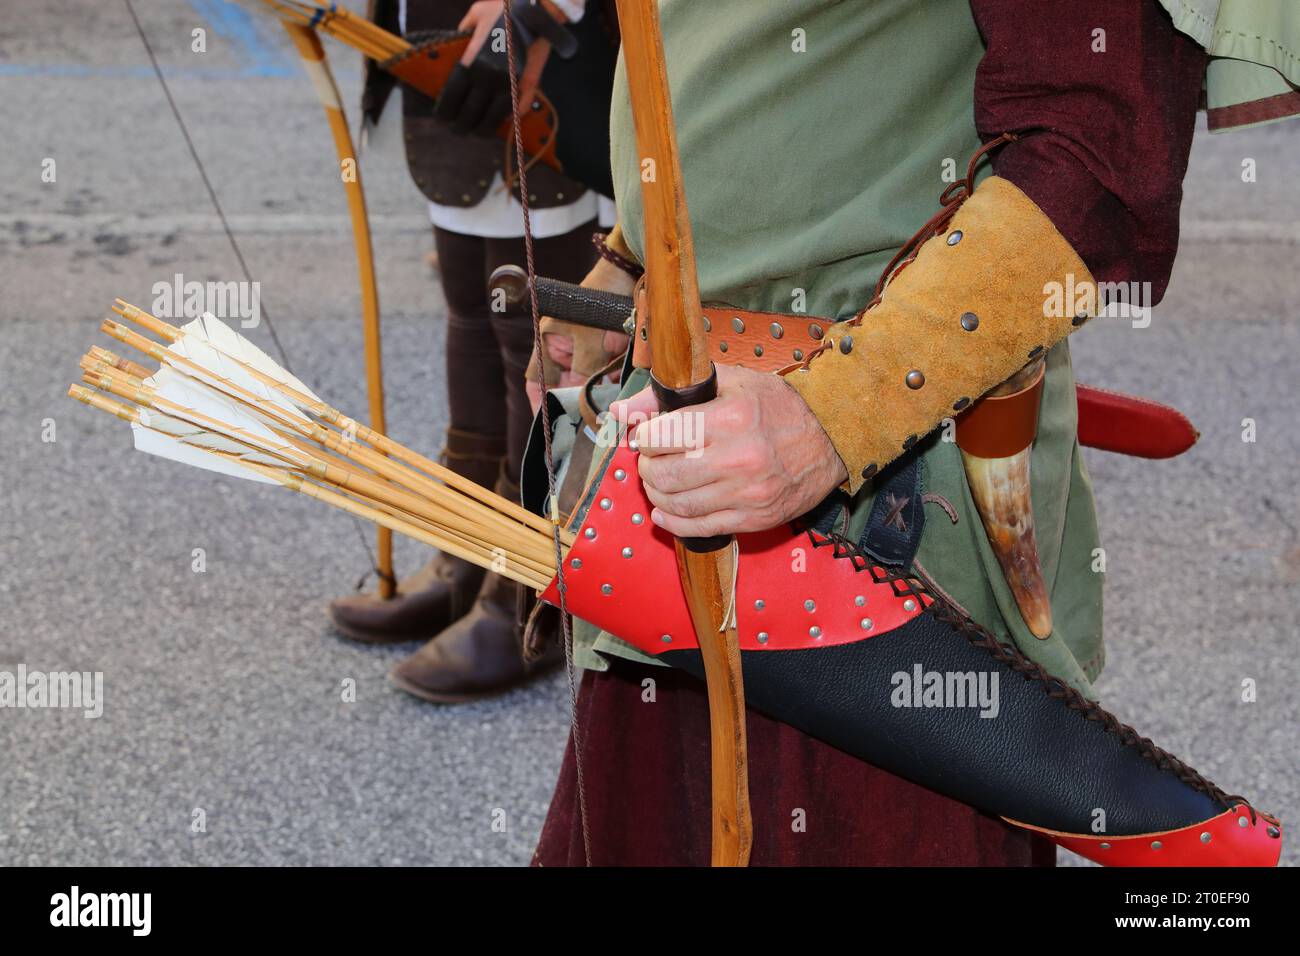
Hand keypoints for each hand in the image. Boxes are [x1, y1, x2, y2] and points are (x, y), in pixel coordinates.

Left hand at [436, 1, 561, 134]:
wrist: (538, 10)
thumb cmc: (504, 8)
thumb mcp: (476, 15)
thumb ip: (463, 32)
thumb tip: (456, 45)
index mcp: (473, 62)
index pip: (453, 97)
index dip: (445, 112)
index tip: (442, 118)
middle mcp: (490, 78)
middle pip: (471, 112)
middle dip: (461, 125)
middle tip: (456, 130)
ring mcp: (511, 84)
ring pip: (494, 117)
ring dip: (484, 128)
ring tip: (477, 132)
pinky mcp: (529, 85)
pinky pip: (518, 109)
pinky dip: (509, 118)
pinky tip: (502, 122)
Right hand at [525, 256, 633, 412]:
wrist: (630, 276)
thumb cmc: (601, 301)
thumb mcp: (590, 342)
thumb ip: (583, 374)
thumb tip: (578, 405)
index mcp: (549, 344)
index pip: (537, 381)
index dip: (539, 403)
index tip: (547, 427)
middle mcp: (565, 351)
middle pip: (564, 387)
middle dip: (574, 406)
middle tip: (582, 429)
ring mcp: (586, 352)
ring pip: (587, 385)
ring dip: (595, 399)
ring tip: (602, 417)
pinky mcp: (608, 354)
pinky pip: (606, 377)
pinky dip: (611, 388)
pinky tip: (618, 400)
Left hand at [611, 365, 848, 536]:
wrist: (831, 439)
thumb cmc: (780, 407)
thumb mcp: (730, 384)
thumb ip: (672, 395)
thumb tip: (622, 411)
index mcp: (731, 418)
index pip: (662, 435)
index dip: (644, 436)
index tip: (647, 434)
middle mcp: (738, 458)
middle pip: (664, 473)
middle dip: (646, 466)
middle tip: (650, 458)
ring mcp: (746, 493)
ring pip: (677, 503)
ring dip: (656, 493)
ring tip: (658, 480)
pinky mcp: (753, 518)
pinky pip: (699, 527)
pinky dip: (673, 521)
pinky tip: (665, 509)